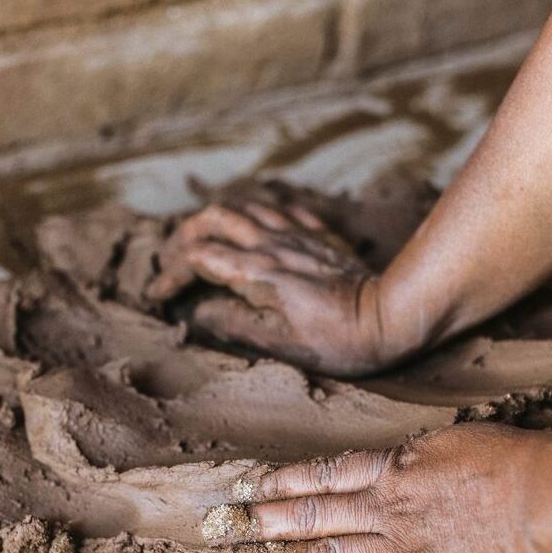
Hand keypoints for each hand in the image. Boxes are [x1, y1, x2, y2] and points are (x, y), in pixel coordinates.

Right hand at [150, 201, 387, 375]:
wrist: (390, 317)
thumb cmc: (338, 340)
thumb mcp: (281, 345)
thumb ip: (234, 323)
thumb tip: (199, 312)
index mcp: (258, 273)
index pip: (199, 257)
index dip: (172, 272)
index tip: (161, 293)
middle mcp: (272, 245)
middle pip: (214, 219)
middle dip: (186, 235)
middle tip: (177, 259)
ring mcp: (296, 234)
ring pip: (244, 206)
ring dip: (217, 218)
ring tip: (207, 238)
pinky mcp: (317, 234)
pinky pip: (280, 207)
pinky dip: (257, 211)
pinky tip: (255, 224)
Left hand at [207, 424, 551, 552]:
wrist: (546, 503)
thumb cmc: (509, 461)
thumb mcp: (452, 441)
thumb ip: (415, 456)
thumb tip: (397, 461)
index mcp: (393, 468)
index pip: (322, 473)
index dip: (281, 479)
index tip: (246, 483)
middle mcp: (384, 508)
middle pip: (309, 514)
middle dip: (261, 520)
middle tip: (219, 525)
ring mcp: (398, 551)